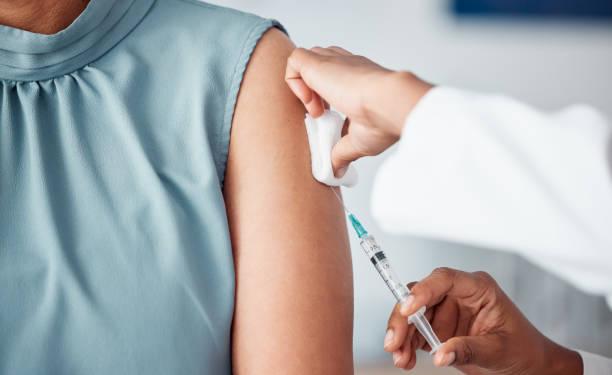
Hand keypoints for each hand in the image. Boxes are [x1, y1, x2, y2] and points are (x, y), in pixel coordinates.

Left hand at [285, 46, 431, 175]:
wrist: (390, 104)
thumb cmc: (384, 120)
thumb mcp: (359, 141)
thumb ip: (343, 152)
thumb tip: (337, 170)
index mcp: (359, 80)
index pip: (335, 79)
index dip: (325, 97)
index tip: (330, 118)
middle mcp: (346, 66)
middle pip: (319, 66)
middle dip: (312, 91)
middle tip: (321, 114)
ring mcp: (333, 61)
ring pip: (305, 61)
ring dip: (303, 87)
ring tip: (316, 110)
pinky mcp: (319, 62)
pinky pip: (294, 61)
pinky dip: (294, 82)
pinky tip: (309, 103)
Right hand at [384, 267, 582, 374]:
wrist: (528, 367)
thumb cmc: (523, 350)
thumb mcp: (499, 350)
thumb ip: (468, 349)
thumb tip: (440, 354)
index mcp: (477, 288)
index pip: (444, 279)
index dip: (422, 291)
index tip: (407, 309)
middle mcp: (457, 295)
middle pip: (420, 296)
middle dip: (403, 318)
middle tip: (394, 341)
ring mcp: (446, 311)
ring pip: (412, 315)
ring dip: (401, 335)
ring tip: (399, 357)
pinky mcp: (438, 328)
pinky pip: (414, 332)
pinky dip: (406, 345)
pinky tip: (405, 359)